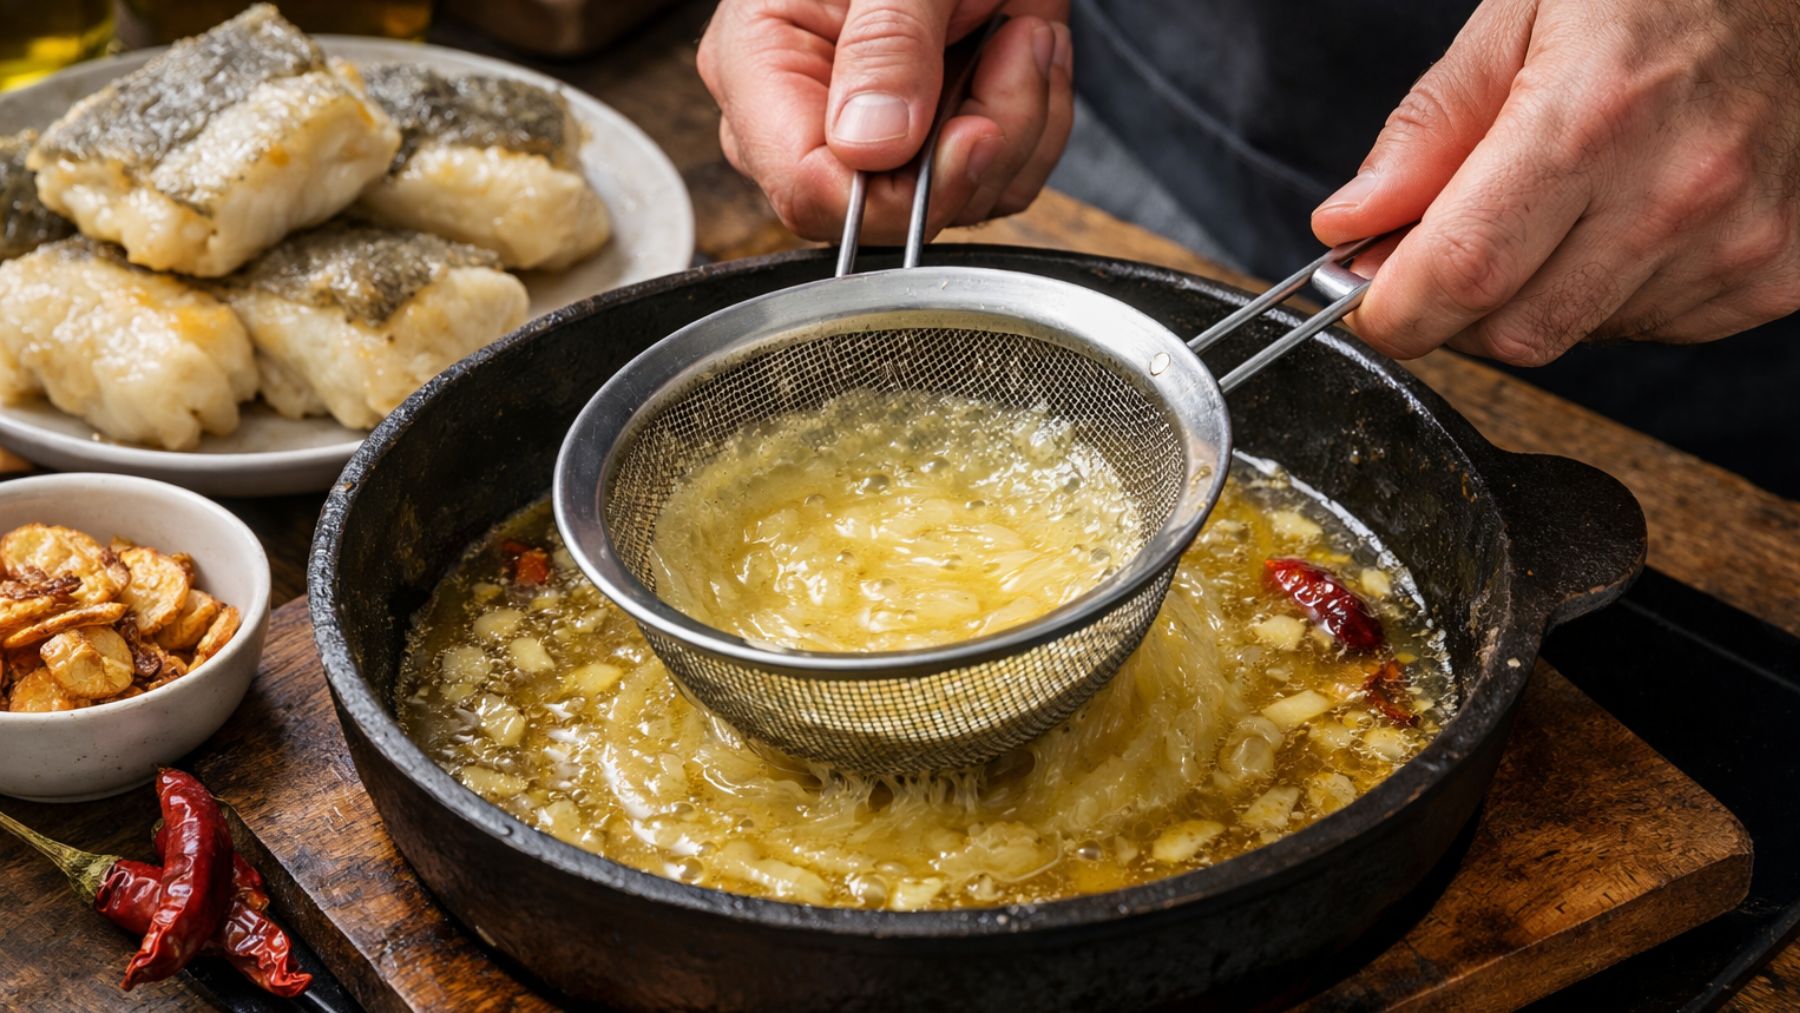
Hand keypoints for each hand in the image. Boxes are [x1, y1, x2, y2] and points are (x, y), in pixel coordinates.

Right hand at [697, 0, 1072, 243]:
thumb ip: (885, 45)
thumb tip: (871, 147)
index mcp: (761, 69)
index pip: (809, 191)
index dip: (895, 195)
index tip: (974, 132)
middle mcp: (813, 118)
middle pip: (890, 212)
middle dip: (979, 145)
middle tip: (1015, 49)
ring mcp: (880, 138)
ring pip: (961, 203)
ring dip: (1022, 121)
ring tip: (1023, 31)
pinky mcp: (937, 143)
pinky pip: (1000, 182)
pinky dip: (1038, 121)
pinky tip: (1027, 49)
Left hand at [1311, 0, 1799, 363]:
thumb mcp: (1524, 15)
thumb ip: (1429, 130)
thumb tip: (1350, 225)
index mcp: (1596, 119)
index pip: (1463, 273)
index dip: (1394, 308)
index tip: (1369, 302)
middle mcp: (1677, 192)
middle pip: (1513, 331)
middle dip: (1458, 307)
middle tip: (1458, 240)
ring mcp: (1738, 241)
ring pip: (1578, 335)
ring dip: (1541, 293)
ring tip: (1571, 199)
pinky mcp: (1778, 273)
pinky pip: (1650, 327)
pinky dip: (1616, 291)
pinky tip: (1632, 215)